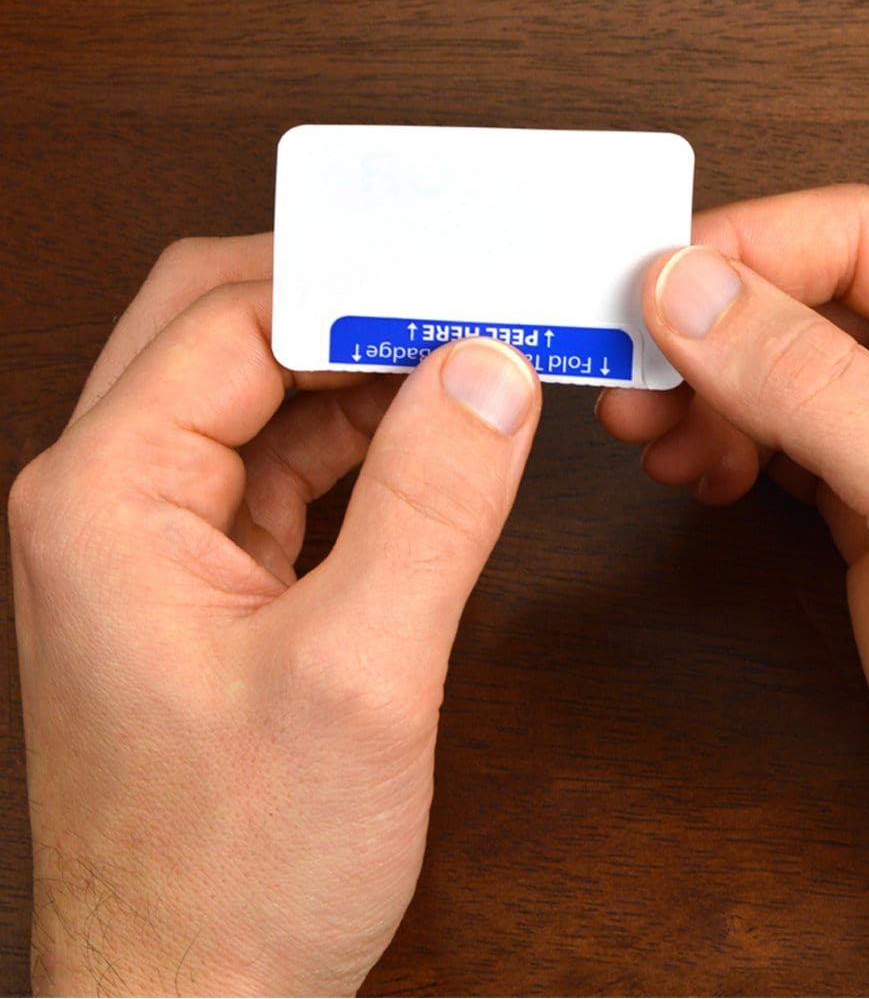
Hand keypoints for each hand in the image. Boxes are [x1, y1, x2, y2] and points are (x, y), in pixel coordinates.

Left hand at [9, 235, 540, 995]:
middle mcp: (111, 500)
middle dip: (345, 299)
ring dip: (362, 364)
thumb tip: (488, 372)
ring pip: (259, 389)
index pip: (231, 317)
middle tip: (457, 293)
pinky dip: (359, 432)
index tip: (457, 271)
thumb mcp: (359, 678)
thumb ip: (431, 506)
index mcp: (105, 498)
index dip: (352, 282)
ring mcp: (156, 538)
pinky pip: (282, 460)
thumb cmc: (234, 872)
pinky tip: (429, 435)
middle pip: (224, 327)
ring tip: (466, 355)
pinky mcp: (207, 575)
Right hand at [598, 186, 868, 992]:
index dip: (743, 254)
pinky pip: (776, 427)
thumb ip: (817, 390)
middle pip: (809, 292)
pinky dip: (721, 437)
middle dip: (710, 329)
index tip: (647, 292)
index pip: (860, 235)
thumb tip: (692, 293)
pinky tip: (696, 466)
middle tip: (633, 373)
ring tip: (655, 429)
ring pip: (782, 358)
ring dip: (706, 385)